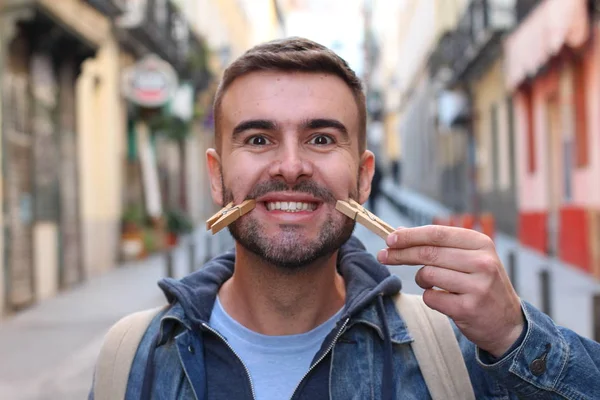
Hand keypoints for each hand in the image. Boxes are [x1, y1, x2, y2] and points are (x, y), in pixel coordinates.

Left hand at [377, 225, 523, 357]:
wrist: (508, 323)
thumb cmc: (481, 284)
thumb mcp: (470, 258)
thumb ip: (439, 244)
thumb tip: (401, 232)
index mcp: (481, 243)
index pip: (437, 233)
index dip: (410, 235)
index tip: (390, 238)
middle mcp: (482, 262)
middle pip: (428, 253)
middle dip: (400, 254)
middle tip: (383, 256)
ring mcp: (477, 286)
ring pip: (428, 275)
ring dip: (420, 279)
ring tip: (431, 283)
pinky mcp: (469, 308)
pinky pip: (431, 297)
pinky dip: (429, 297)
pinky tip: (442, 298)